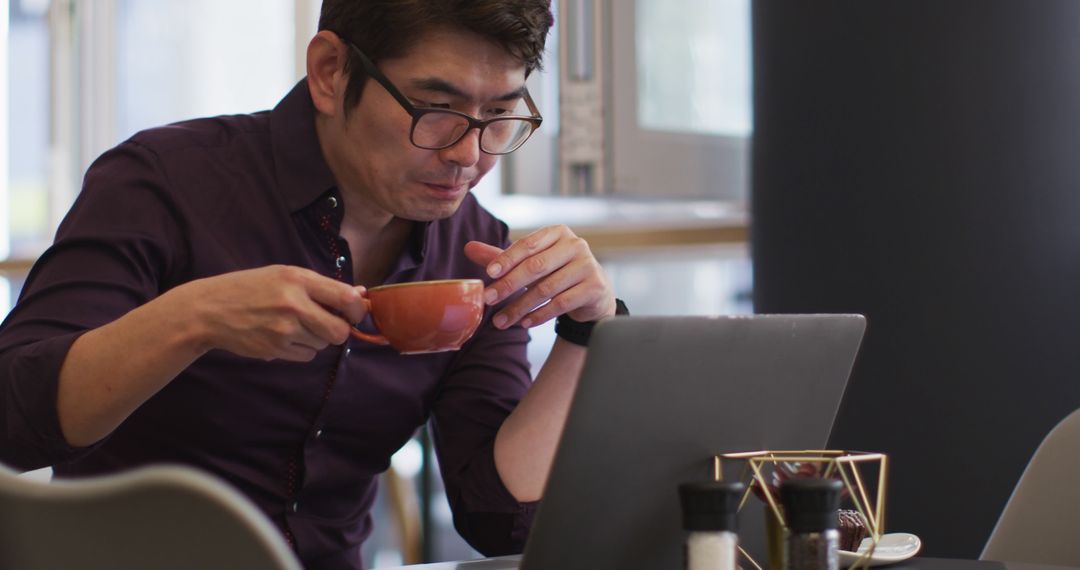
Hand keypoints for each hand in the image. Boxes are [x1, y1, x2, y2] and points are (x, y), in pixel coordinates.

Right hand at [178, 265, 367, 360]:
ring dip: (317, 338)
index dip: (357, 309)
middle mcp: (293, 304)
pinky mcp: (275, 349)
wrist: (210, 310)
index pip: (346, 298)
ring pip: (322, 344)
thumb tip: (361, 294)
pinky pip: (306, 355)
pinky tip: (284, 336)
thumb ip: (322, 286)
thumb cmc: (251, 288)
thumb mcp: (284, 275)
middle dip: (339, 330)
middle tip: (329, 324)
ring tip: (295, 325)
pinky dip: (302, 349)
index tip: (354, 312)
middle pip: (339, 331)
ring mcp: (283, 329)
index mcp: (298, 279)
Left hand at [465, 225, 615, 329]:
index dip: (507, 258)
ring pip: (546, 288)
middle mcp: (576, 245)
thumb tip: (468, 247)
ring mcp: (588, 265)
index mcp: (557, 233)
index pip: (528, 244)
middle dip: (509, 285)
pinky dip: (540, 315)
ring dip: (520, 306)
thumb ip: (502, 256)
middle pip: (536, 266)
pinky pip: (561, 303)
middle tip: (488, 300)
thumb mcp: (530, 263)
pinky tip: (524, 323)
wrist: (593, 294)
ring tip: (500, 321)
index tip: (488, 274)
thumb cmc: (557, 273)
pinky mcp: (594, 287)